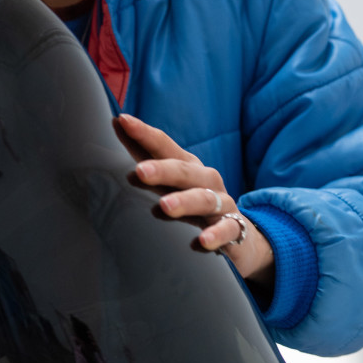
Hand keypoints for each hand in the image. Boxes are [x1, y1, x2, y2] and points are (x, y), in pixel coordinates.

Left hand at [116, 113, 273, 285]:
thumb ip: (148, 169)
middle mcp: (206, 180)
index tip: (123, 120)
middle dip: (162, 170)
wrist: (240, 235)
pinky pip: (226, 230)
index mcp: (187, 166)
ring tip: (165, 206)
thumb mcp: (172, 186)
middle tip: (140, 171)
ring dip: (185, 201)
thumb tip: (122, 154)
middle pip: (183, 171)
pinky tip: (201, 241)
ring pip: (204, 199)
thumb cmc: (196, 202)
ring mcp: (222, 204)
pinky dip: (215, 235)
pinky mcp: (234, 229)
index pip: (164, 146)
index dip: (144, 133)